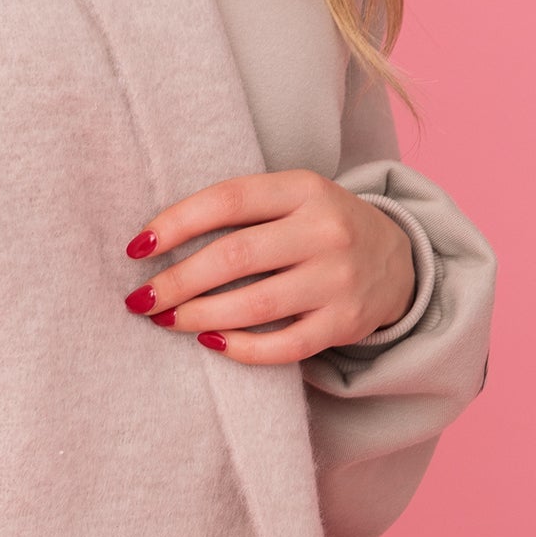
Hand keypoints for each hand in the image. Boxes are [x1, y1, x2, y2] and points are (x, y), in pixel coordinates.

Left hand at [120, 169, 415, 362]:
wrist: (399, 259)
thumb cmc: (318, 226)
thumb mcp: (290, 198)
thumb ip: (237, 210)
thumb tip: (154, 242)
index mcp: (304, 188)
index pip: (228, 200)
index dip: (175, 223)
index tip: (136, 248)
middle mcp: (326, 231)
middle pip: (235, 257)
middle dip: (177, 282)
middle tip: (140, 299)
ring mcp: (339, 279)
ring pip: (255, 305)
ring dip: (198, 317)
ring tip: (166, 320)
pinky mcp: (347, 323)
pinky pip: (285, 346)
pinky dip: (241, 348)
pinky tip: (211, 343)